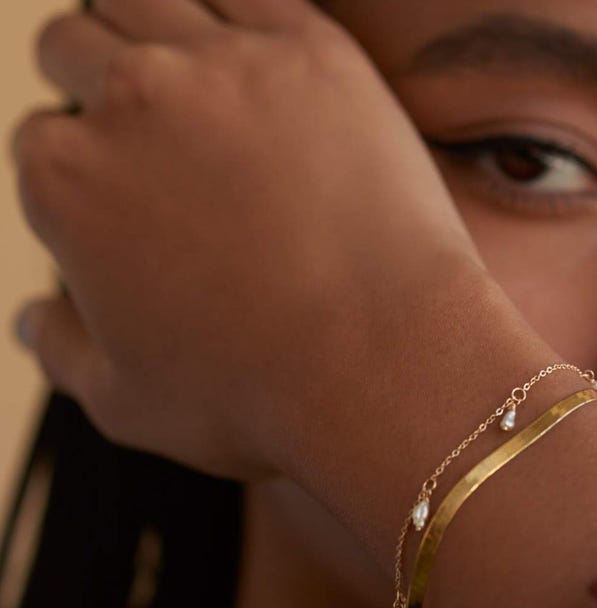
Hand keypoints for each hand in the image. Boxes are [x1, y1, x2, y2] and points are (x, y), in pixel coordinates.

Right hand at [11, 0, 482, 481]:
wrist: (384, 364)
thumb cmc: (257, 396)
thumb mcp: (125, 402)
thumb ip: (60, 350)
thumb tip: (33, 317)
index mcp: (65, 178)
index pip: (43, 142)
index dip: (77, 168)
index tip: (118, 193)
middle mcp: (128, 99)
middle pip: (78, 49)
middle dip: (92, 83)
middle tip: (140, 125)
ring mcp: (222, 64)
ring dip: (139, 26)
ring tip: (170, 68)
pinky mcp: (312, 51)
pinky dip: (221, 5)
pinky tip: (236, 40)